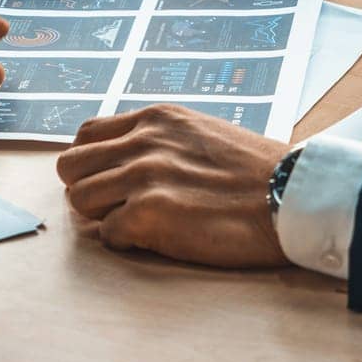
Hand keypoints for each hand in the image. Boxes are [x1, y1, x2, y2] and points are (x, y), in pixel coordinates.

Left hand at [56, 104, 289, 268]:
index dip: (93, 161)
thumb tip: (125, 159)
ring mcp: (143, 176)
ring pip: (80, 201)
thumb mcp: (201, 132)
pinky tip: (159, 238)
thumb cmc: (256, 172)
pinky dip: (127, 242)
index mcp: (156, 118)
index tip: (109, 178)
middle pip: (71, 167)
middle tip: (117, 205)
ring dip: (104, 217)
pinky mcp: (148, 214)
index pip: (86, 134)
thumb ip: (160, 139)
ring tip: (139, 222)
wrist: (291, 196)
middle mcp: (143, 141)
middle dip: (88, 189)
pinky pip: (108, 235)